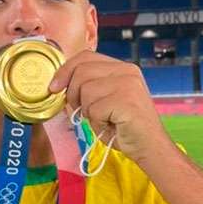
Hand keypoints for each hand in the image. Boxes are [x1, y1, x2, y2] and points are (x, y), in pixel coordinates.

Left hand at [49, 50, 165, 163]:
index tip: (54, 87)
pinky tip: (111, 126)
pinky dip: (98, 123)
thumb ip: (87, 87)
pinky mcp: (127, 101)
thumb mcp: (103, 100)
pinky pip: (95, 109)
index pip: (85, 56)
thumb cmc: (123, 126)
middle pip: (81, 71)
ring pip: (85, 91)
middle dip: (73, 94)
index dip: (65, 70)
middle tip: (84, 112)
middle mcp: (126, 71)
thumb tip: (58, 85)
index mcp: (121, 67)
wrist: (149, 146)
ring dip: (89, 111)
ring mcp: (128, 84)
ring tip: (105, 119)